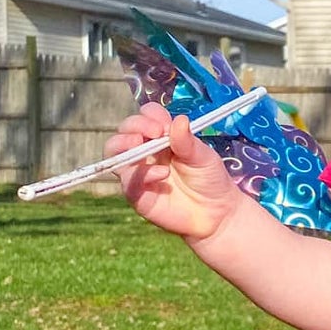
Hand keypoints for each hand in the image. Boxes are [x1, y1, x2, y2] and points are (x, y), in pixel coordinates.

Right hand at [107, 103, 242, 242]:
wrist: (216, 213)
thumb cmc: (209, 180)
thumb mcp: (204, 157)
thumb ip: (188, 141)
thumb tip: (179, 120)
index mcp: (161, 138)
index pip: (145, 117)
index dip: (151, 116)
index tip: (165, 124)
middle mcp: (145, 152)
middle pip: (124, 131)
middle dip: (135, 125)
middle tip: (156, 132)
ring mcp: (138, 172)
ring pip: (114, 153)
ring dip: (124, 143)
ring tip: (141, 143)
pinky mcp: (137, 194)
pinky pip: (128, 181)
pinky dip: (142, 174)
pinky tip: (162, 174)